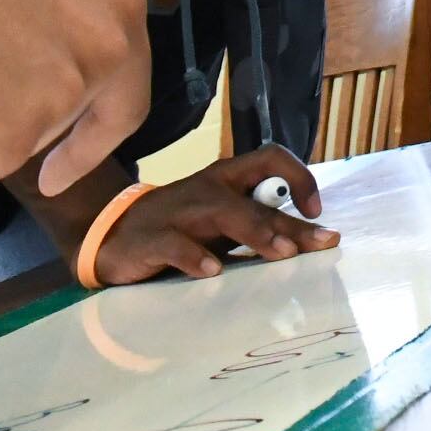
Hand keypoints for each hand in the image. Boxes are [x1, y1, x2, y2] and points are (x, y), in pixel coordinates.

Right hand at [23, 147, 337, 285]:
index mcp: (227, 179)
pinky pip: (177, 245)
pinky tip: (213, 272)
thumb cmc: (179, 227)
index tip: (317, 211)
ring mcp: (181, 212)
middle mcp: (208, 189)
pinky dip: (196, 257)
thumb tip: (308, 241)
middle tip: (320, 243)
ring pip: (223, 213)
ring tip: (281, 253)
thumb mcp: (219, 221)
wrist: (110, 232)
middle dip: (290, 222)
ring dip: (256, 231)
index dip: (300, 177)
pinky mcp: (154, 238)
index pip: (270, 158)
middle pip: (255, 197)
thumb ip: (256, 224)